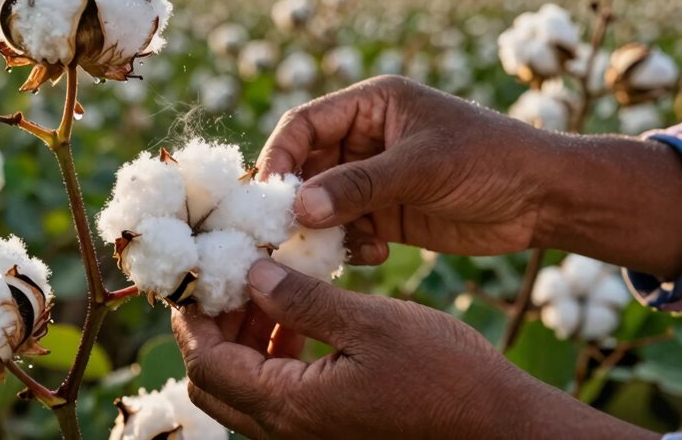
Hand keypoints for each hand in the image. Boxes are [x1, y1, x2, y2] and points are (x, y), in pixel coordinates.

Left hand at [173, 259, 656, 439]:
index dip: (194, 316)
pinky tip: (299, 321)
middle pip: (213, 381)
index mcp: (290, 405)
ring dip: (243, 340)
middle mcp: (287, 431)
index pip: (207, 361)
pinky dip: (272, 357)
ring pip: (242, 390)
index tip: (202, 271)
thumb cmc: (446, 375)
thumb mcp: (371, 323)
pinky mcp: (326, 432)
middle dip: (213, 327)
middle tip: (233, 278)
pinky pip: (274, 398)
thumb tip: (251, 273)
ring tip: (268, 290)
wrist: (500, 427)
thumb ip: (303, 301)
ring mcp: (306, 436)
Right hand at [259, 75, 555, 262]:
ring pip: (322, 204)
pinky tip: (374, 254)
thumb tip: (297, 208)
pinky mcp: (387, 214)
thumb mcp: (422, 167)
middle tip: (283, 234)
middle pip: (307, 168)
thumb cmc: (490, 160)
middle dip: (296, 201)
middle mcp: (365, 139)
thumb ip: (358, 186)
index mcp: (371, 106)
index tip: (266, 195)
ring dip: (322, 229)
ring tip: (330, 250)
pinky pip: (347, 230)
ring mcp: (374, 179)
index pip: (304, 125)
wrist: (545, 200)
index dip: (279, 157)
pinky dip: (349, 245)